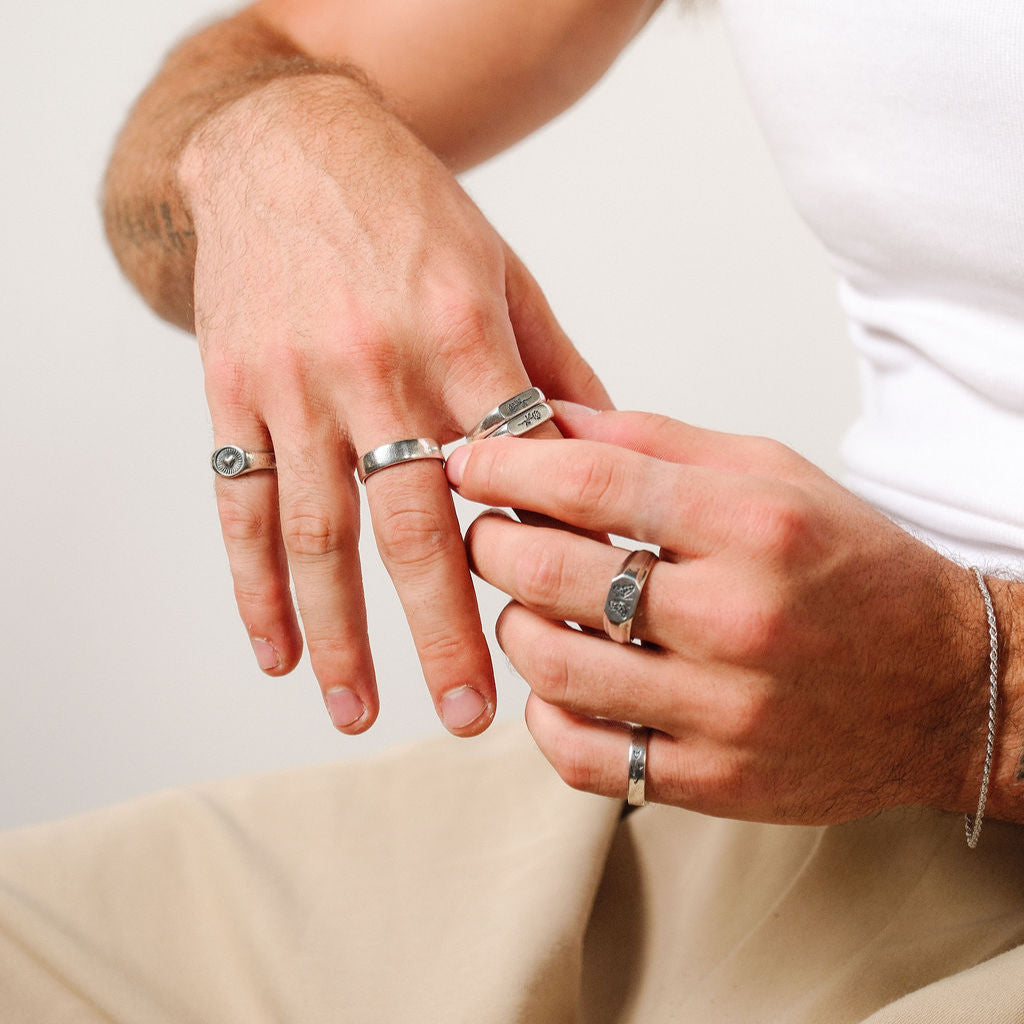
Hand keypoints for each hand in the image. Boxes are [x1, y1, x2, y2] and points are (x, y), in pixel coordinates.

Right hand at [179, 75, 610, 734]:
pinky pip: (239, 503)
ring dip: (340, 635)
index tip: (560, 634)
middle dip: (442, 632)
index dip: (536, 559)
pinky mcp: (234, 389)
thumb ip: (553, 374)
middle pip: (413, 527)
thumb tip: (604, 465)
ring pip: (318, 532)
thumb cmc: (415, 215)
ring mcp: (296, 382)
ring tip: (360, 714)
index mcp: (462, 337)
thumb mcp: (505, 276)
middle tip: (468, 716)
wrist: (291, 146)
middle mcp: (377, 366)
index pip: (511, 475)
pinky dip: (254, 586)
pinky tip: (277, 652)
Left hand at [448, 403, 992, 822]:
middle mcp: (738, 618)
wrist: (947, 687)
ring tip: (528, 603)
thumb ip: (655, 443)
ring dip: (514, 624)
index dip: (505, 464)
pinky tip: (562, 682)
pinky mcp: (714, 782)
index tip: (468, 461)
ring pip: (552, 665)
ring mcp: (725, 711)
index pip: (590, 481)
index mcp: (752, 525)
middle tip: (487, 532)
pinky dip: (546, 714)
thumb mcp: (771, 475)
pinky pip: (582, 756)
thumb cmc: (855, 570)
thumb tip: (551, 420)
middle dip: (489, 543)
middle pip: (551, 572)